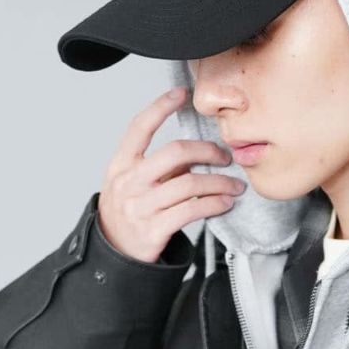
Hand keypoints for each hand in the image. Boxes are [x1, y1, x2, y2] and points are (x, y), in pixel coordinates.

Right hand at [95, 86, 245, 261]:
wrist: (114, 254)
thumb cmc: (128, 215)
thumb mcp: (132, 185)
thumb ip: (158, 168)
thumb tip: (195, 155)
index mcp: (121, 165)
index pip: (140, 127)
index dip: (160, 107)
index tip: (181, 94)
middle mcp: (129, 182)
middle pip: (175, 152)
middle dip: (207, 150)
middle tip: (225, 155)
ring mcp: (141, 207)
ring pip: (190, 184)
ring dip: (219, 182)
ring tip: (234, 185)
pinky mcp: (154, 230)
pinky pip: (192, 211)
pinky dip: (214, 204)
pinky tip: (225, 203)